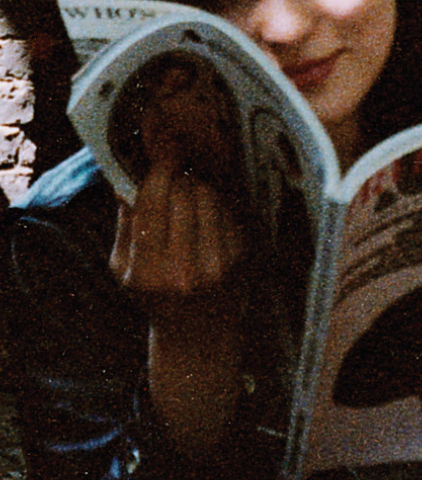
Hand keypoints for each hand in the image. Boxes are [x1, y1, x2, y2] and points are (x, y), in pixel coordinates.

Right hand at [110, 143, 249, 454]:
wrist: (197, 339)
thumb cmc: (154, 296)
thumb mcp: (123, 269)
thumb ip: (124, 222)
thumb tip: (124, 173)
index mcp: (145, 271)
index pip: (153, 198)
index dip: (158, 163)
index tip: (161, 141)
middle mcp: (183, 269)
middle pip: (184, 191)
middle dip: (179, 172)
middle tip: (175, 162)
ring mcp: (216, 266)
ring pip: (210, 195)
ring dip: (199, 185)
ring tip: (189, 192)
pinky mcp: (240, 260)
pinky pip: (228, 211)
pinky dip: (216, 204)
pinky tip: (207, 214)